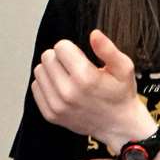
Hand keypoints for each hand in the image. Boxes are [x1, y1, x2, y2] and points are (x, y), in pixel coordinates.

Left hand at [30, 29, 153, 150]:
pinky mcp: (50, 114)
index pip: (60, 47)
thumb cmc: (120, 94)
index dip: (71, 48)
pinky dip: (46, 85)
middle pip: (47, 57)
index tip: (80, 57)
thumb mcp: (124, 68)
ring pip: (39, 71)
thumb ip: (108, 49)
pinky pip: (35, 88)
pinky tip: (62, 88)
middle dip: (60, 57)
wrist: (118, 125)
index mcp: (86, 78)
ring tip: (68, 77)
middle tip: (74, 67)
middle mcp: (68, 93)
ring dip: (51, 70)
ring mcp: (57, 106)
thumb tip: (94, 34)